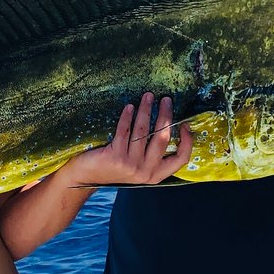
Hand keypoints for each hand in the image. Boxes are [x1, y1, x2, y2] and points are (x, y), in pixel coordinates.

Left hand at [61, 93, 192, 185]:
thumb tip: (167, 125)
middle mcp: (145, 171)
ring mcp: (130, 165)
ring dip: (146, 110)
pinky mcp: (115, 157)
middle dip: (165, 115)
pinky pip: (124, 131)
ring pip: (143, 131)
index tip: (185, 124)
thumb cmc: (114, 167)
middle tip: (166, 99)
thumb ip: (152, 154)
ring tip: (148, 96)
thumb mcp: (138, 167)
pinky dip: (127, 116)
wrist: (86, 178)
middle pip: (162, 138)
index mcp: (156, 175)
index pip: (181, 159)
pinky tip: (129, 106)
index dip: (187, 141)